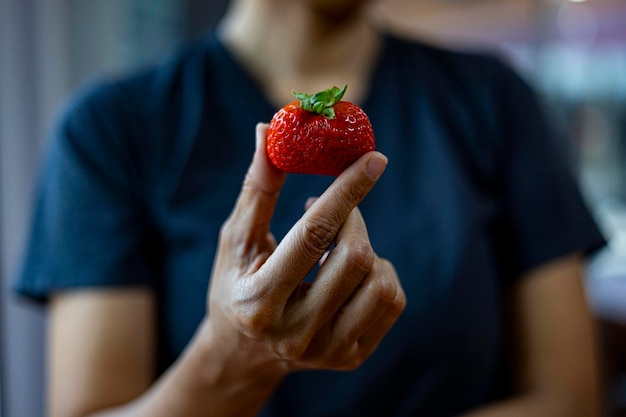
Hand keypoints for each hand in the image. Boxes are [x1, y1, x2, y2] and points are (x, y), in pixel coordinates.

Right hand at [206, 123, 404, 376]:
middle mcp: (295, 335)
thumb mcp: (236, 238)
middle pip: (354, 257)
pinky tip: (350, 274)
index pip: (313, 237)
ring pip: (381, 280)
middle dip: (353, 218)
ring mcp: (328, 352)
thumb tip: (268, 130)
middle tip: (338, 208)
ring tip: (337, 248)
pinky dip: (379, 273)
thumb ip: (257, 188)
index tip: (374, 158)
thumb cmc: (236, 283)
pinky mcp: (352, 357)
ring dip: (367, 248)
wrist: (244, 352)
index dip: (346, 192)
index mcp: (259, 302)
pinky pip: (393, 300)